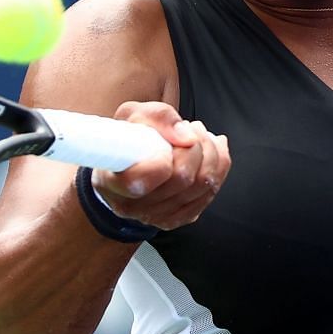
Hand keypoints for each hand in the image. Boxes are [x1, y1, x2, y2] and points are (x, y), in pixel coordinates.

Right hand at [91, 101, 231, 230]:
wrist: (124, 164)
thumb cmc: (125, 139)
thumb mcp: (132, 115)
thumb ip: (158, 117)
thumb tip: (187, 137)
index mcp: (114, 183)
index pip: (146, 178)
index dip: (167, 155)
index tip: (168, 139)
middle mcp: (134, 206)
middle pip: (183, 179)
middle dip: (197, 145)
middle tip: (191, 127)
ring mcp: (157, 216)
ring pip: (203, 186)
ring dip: (211, 153)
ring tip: (200, 136)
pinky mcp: (178, 218)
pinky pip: (210, 193)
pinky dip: (218, 167)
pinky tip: (209, 152)